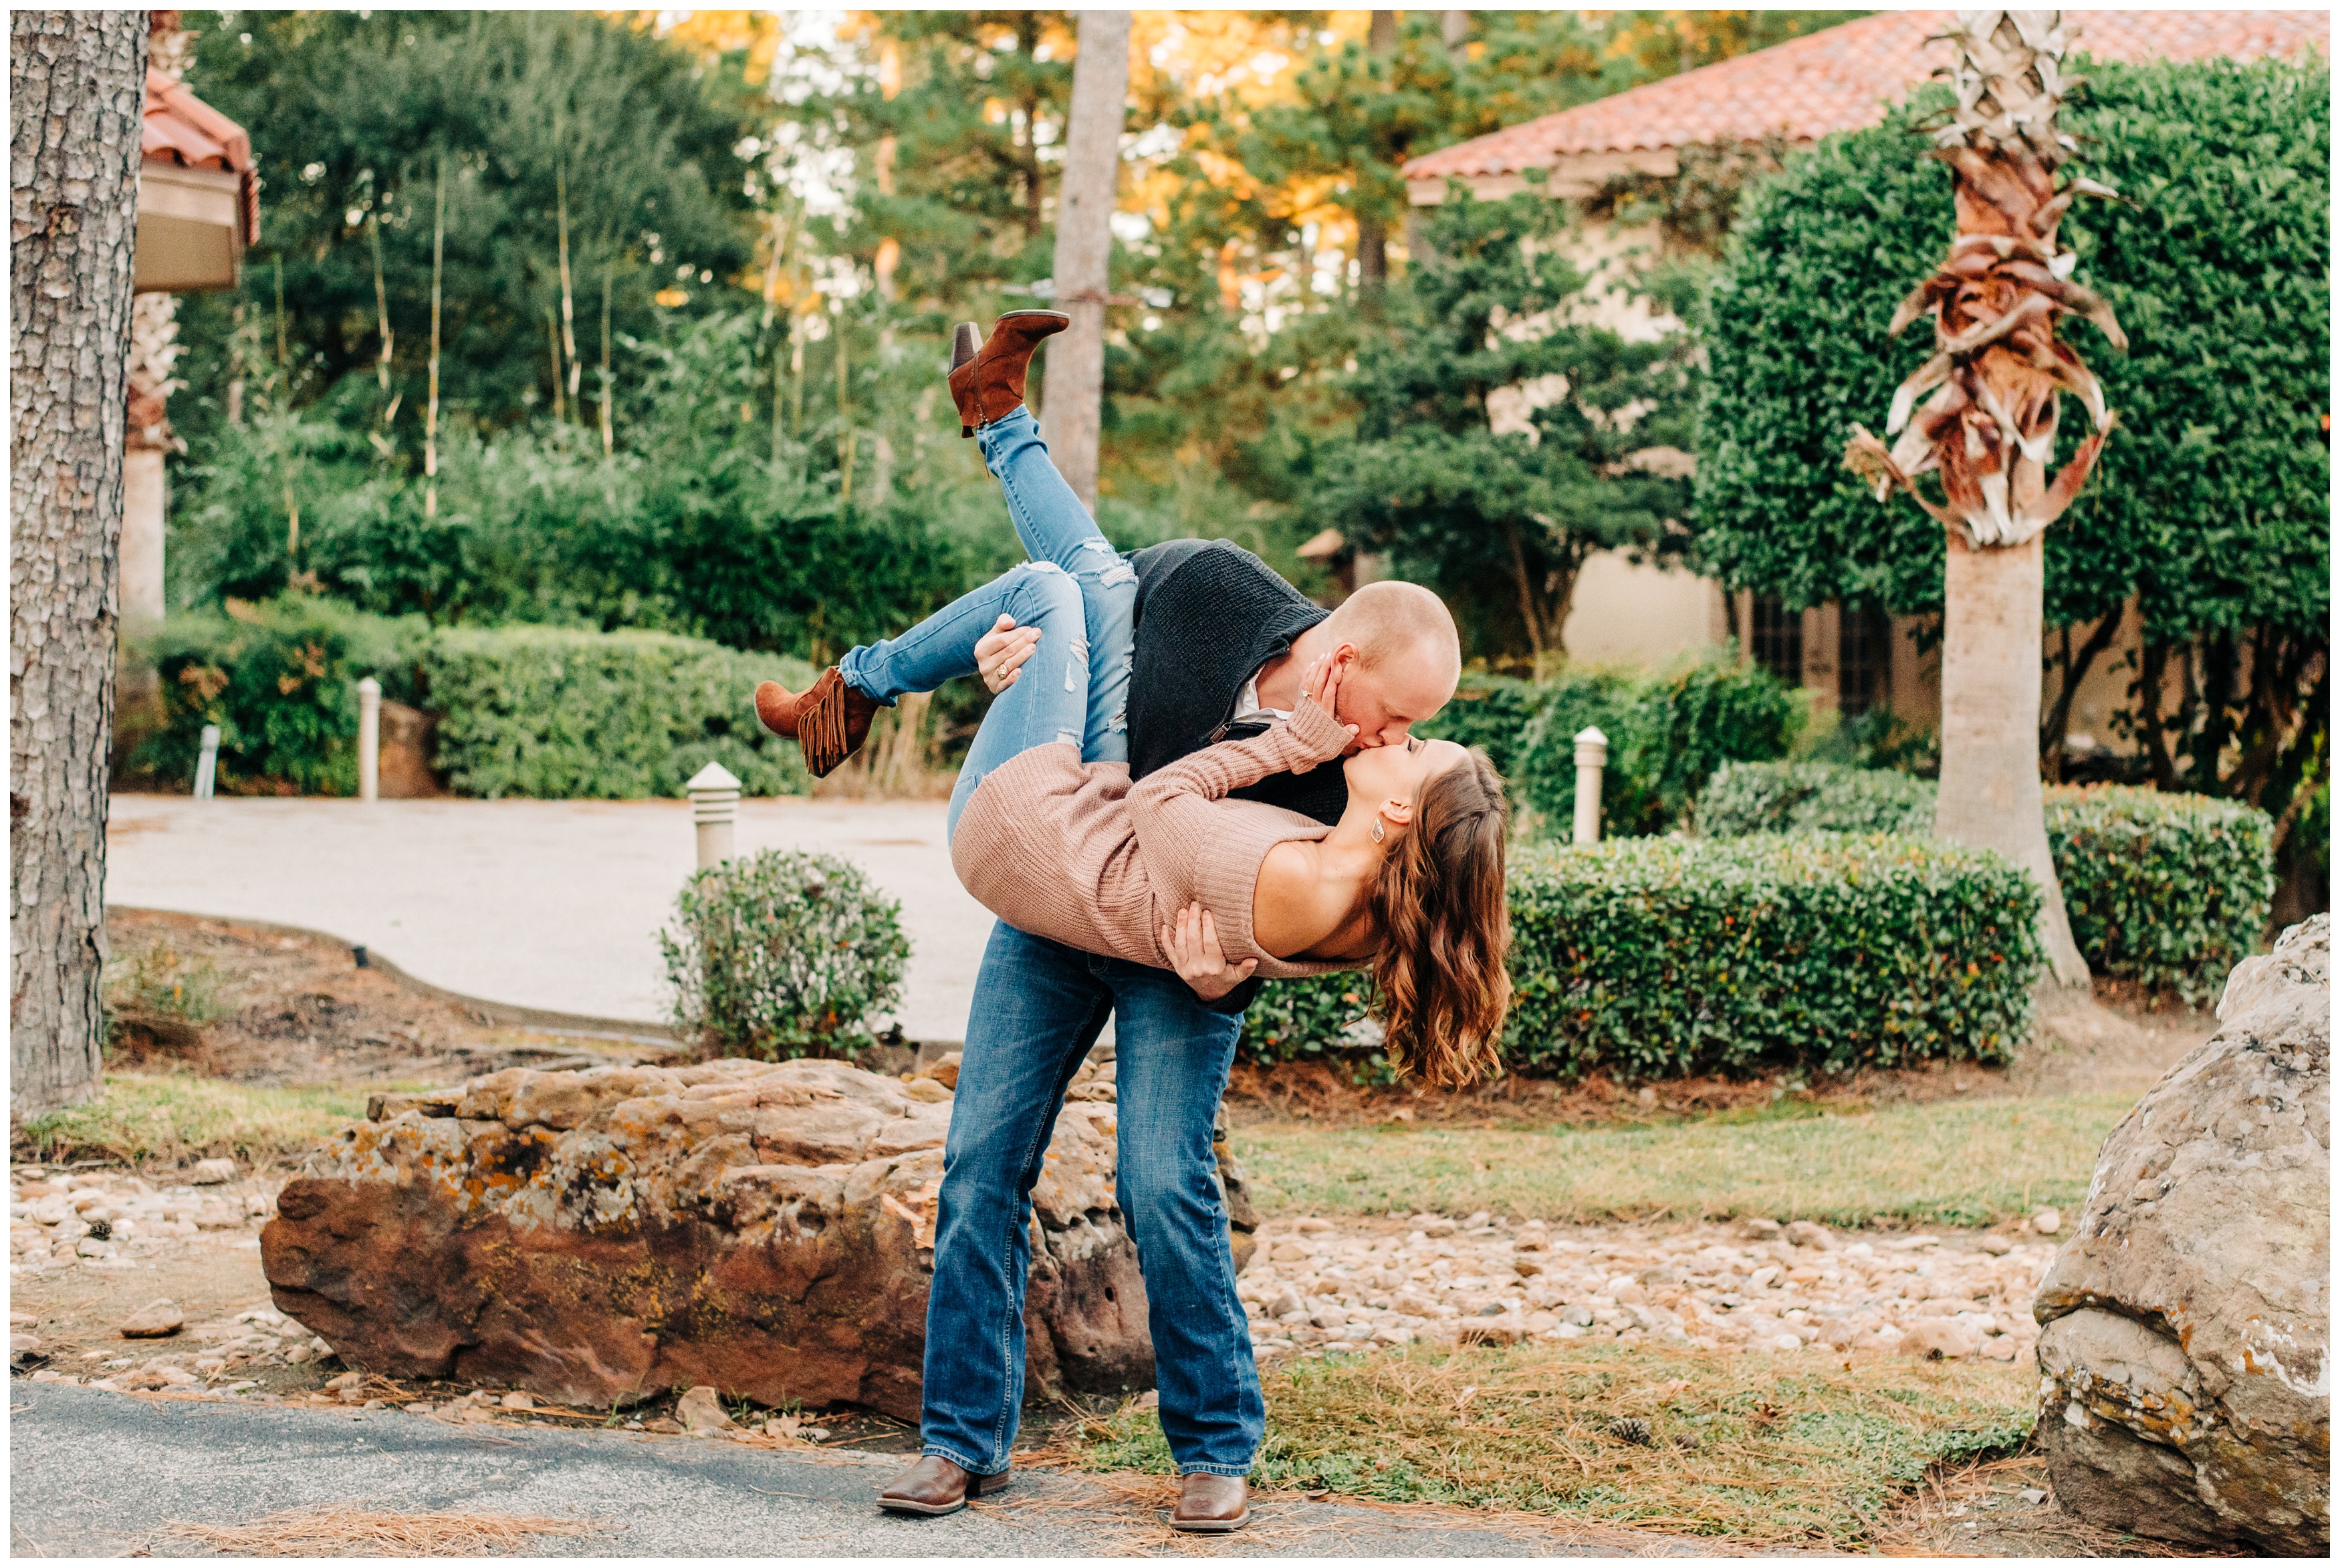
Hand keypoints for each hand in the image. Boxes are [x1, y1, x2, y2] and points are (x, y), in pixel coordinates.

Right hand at [973, 614, 1040, 695]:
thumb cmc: (1000, 646)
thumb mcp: (998, 633)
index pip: (1002, 640)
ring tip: (1034, 647)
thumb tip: (1011, 622)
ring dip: (1022, 656)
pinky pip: (1004, 684)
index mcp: (981, 649)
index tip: (1031, 629)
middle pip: (1007, 651)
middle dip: (1023, 642)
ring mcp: (989, 677)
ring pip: (1008, 665)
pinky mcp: (995, 688)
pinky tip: (1021, 671)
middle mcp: (983, 664)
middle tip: (1037, 634)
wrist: (995, 668)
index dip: (1017, 633)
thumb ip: (1003, 623)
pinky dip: (1012, 678)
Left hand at [1160, 902, 1257, 1001]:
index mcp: (1215, 967)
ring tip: (1182, 910)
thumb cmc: (1226, 979)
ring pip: (1180, 944)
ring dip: (1180, 926)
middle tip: (1194, 904)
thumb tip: (1255, 959)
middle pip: (1194, 940)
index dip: (1208, 927)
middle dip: (1193, 920)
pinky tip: (1166, 925)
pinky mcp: (1176, 967)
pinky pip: (1169, 952)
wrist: (1209, 994)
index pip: (1210, 944)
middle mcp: (1198, 968)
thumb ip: (1246, 968)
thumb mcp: (1238, 976)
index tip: (1207, 912)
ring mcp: (1185, 968)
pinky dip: (1165, 939)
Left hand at [1291, 652, 1357, 771]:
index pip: (1329, 692)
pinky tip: (1312, 665)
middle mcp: (1315, 706)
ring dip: (1317, 667)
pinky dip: (1307, 674)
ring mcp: (1306, 704)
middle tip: (1331, 654)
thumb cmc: (1317, 746)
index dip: (1333, 678)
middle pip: (1319, 682)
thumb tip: (1356, 728)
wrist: (1295, 748)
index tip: (1337, 666)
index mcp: (1324, 714)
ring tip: (1323, 655)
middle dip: (1325, 667)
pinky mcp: (1301, 703)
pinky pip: (1304, 685)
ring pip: (1311, 681)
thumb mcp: (1333, 744)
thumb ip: (1345, 734)